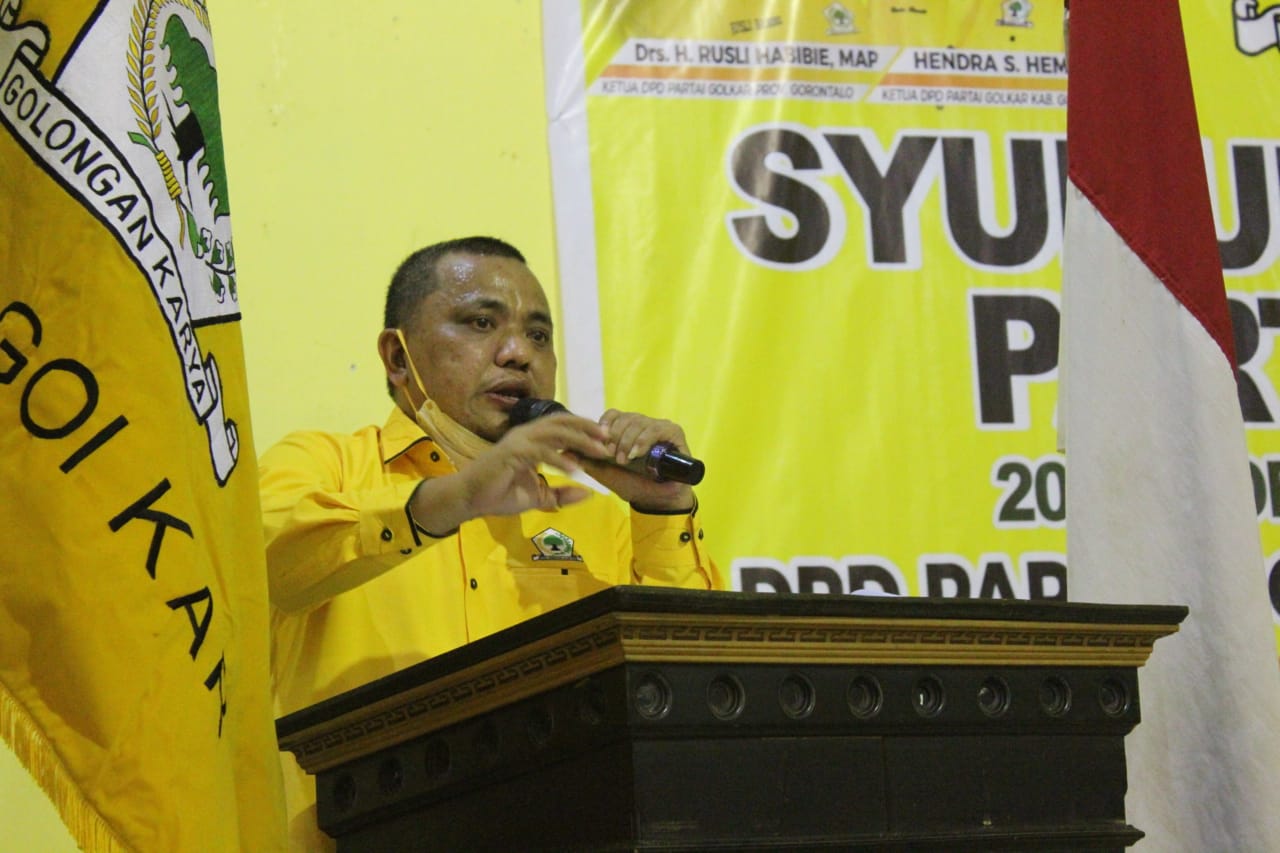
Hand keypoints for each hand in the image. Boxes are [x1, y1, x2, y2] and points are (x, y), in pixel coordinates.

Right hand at [408, 413, 611, 532]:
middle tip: (608, 438)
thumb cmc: (500, 494)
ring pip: (554, 433)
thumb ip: (562, 494)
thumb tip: (588, 494)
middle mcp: (525, 434)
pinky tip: (575, 470)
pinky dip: (559, 460)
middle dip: (587, 428)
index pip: (562, 426)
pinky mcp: (512, 453)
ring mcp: (518, 441)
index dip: (584, 428)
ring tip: (598, 451)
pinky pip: (541, 452)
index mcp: (532, 440)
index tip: (605, 438)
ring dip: (579, 440)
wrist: (470, 499)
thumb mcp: (538, 496)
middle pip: (561, 422)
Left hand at [580, 409, 695, 512]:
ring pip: (638, 422)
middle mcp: (642, 424)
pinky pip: (655, 429)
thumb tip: (565, 451)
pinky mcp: (673, 432)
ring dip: (627, 441)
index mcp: (626, 429)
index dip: (604, 426)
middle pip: (624, 417)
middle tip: (611, 456)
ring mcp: (658, 426)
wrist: (657, 499)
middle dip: (614, 437)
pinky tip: (636, 454)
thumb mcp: (606, 473)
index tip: (600, 445)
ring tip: (624, 460)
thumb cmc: (632, 484)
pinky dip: (643, 441)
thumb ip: (587, 462)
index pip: (612, 415)